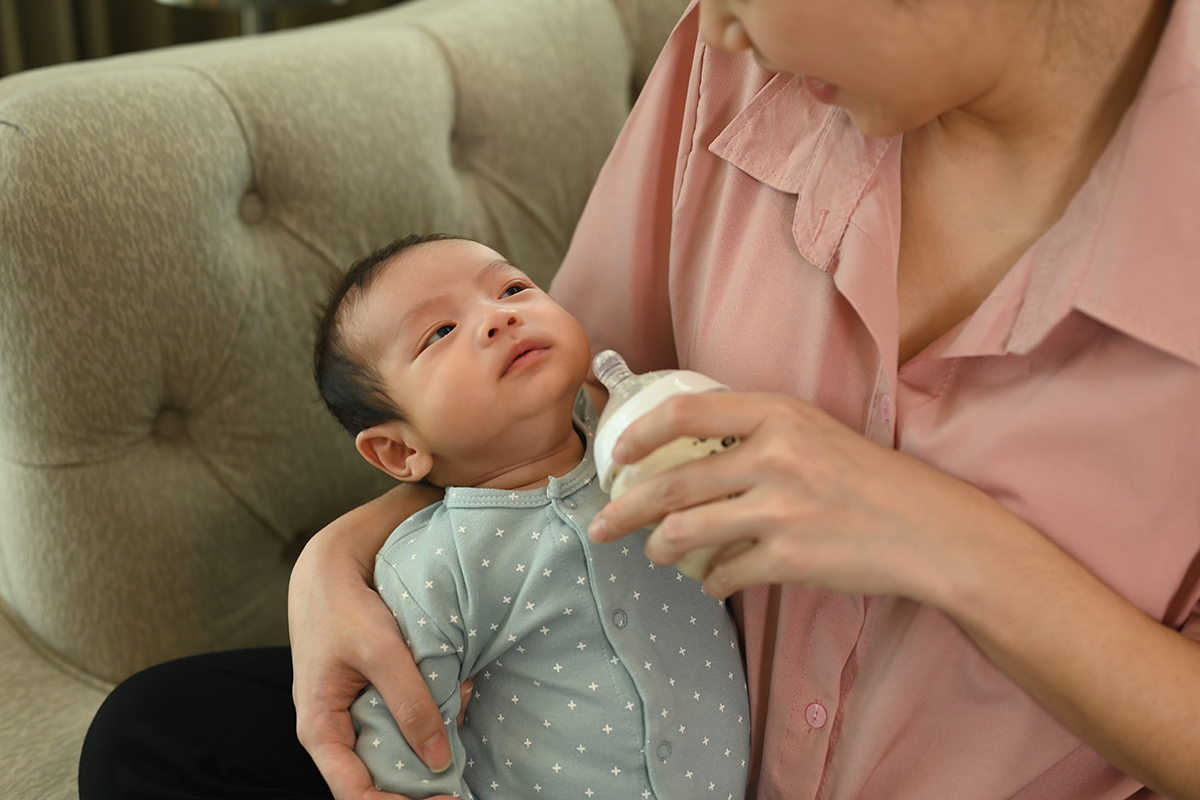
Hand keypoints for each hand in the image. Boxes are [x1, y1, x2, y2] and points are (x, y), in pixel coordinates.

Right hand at [289, 484, 468, 799]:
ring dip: (430, 745)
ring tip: (463, 719)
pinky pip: (402, 723)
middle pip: (375, 782)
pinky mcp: (372, 699)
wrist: (330, 569)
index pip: (354, 796)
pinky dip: (431, 716)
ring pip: (394, 752)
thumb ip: (411, 704)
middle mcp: (333, 733)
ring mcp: (352, 717)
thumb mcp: (382, 652)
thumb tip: (439, 760)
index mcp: (320, 730)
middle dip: (419, 783)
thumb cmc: (346, 608)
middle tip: (461, 783)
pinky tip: (458, 696)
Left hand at [588, 392, 1003, 606]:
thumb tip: (691, 450)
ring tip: (655, 553)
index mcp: (779, 414)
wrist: (930, 530)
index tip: (617, 452)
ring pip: (687, 531)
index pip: (686, 412)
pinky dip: (712, 581)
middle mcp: (775, 456)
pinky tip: (715, 582)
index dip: (640, 432)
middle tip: (601, 525)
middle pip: (672, 482)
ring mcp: (781, 508)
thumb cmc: (872, 478)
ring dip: (660, 548)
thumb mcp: (816, 431)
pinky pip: (725, 572)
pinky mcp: (790, 557)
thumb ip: (758, 432)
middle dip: (624, 509)